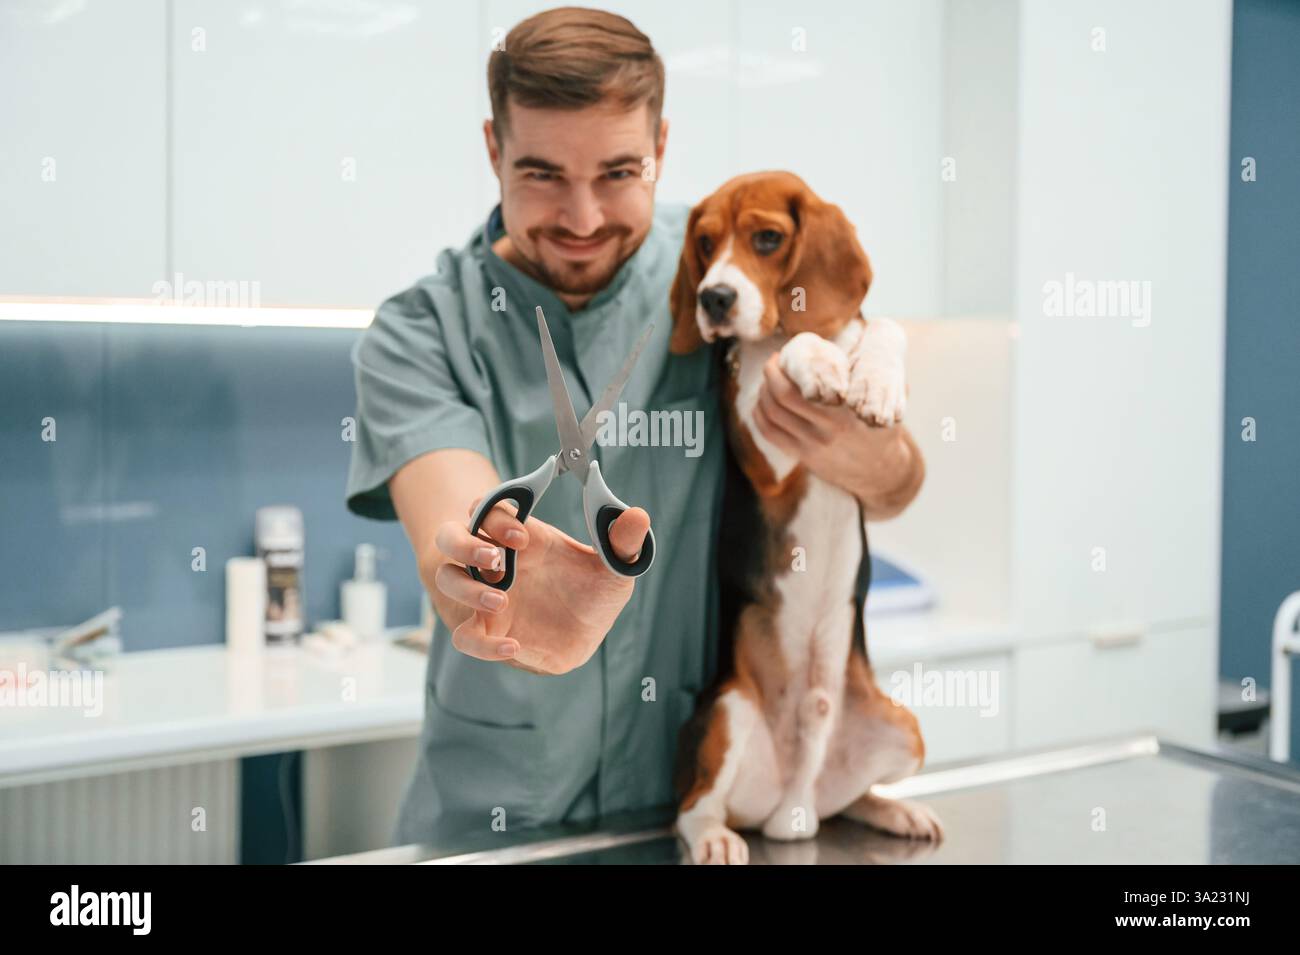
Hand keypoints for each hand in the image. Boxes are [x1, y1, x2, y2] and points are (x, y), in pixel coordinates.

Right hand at [429, 500, 651, 673]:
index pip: (488, 509)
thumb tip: (637, 516)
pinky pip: (465, 636)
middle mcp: (495, 562)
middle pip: (451, 536)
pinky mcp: (486, 631)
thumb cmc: (591, 592)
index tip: (522, 535)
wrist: (584, 634)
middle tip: (496, 557)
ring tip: (499, 599)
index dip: (495, 515)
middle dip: (465, 543)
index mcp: (522, 538)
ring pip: (448, 580)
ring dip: (466, 588)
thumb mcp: (613, 568)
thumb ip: (623, 543)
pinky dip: (482, 642)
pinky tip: (512, 646)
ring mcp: (484, 596)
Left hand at [753, 351, 920, 517]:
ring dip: (763, 392)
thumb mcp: (888, 399)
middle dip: (771, 373)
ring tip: (768, 380)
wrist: (882, 471)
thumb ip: (880, 372)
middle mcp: (827, 427)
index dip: (787, 365)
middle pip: (782, 395)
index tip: (786, 352)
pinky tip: (762, 402)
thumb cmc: (883, 428)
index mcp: (846, 409)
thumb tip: (873, 332)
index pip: (807, 383)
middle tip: (773, 362)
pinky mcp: (803, 456)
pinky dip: (760, 415)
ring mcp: (812, 444)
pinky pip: (770, 433)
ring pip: (772, 414)